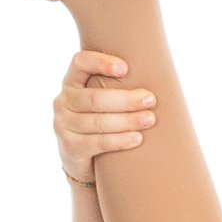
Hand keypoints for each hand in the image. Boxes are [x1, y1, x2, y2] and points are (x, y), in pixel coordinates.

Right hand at [53, 48, 156, 176]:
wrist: (81, 158)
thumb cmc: (100, 120)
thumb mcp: (102, 100)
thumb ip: (115, 86)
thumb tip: (158, 75)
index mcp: (72, 82)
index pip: (80, 63)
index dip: (100, 63)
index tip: (125, 68)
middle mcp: (63, 101)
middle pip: (94, 98)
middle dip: (125, 99)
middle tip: (150, 100)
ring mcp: (64, 125)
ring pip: (98, 121)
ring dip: (127, 120)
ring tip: (149, 120)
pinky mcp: (70, 147)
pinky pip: (98, 142)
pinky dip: (120, 140)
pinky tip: (137, 138)